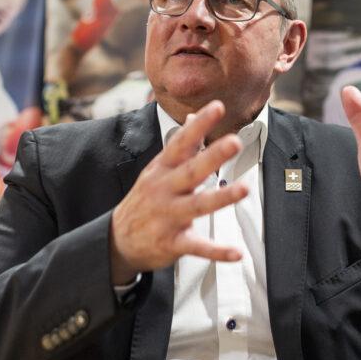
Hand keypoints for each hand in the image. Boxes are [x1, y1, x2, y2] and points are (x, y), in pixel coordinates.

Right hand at [109, 100, 247, 283]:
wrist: (117, 240)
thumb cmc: (145, 199)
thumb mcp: (157, 169)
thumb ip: (180, 145)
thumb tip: (193, 116)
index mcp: (162, 169)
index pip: (181, 142)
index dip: (199, 125)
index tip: (217, 106)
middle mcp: (164, 190)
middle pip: (191, 170)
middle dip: (213, 156)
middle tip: (234, 141)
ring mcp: (168, 216)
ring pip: (197, 205)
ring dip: (221, 197)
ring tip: (244, 189)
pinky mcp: (172, 242)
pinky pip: (197, 247)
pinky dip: (217, 251)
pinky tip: (236, 253)